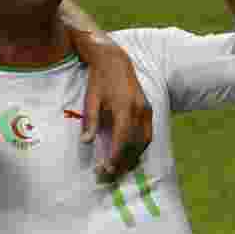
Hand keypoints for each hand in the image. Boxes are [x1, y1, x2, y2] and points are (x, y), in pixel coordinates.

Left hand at [81, 40, 152, 178]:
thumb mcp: (91, 99)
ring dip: (133, 155)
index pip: (122, 138)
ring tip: (120, 167)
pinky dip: (140, 146)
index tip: (107, 167)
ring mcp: (146, 109)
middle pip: (135, 143)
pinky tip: (130, 153)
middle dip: (124, 160)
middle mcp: (139, 110)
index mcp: (124, 107)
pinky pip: (147, 133)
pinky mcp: (148, 109)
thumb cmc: (100, 79)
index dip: (116, 155)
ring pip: (144, 140)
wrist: (115, 61)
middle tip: (111, 172)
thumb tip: (86, 142)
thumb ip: (90, 121)